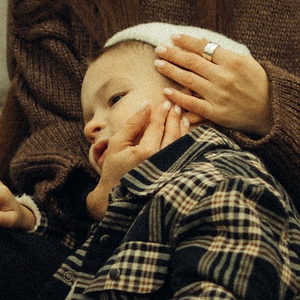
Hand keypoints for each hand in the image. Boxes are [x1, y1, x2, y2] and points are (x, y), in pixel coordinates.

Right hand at [84, 100, 191, 219]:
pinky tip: (185, 132)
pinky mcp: (172, 174)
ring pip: (179, 142)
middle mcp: (160, 160)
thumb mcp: (117, 144)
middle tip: (174, 106)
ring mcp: (168, 169)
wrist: (117, 197)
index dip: (161, 112)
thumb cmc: (114, 169)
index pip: (157, 126)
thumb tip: (146, 105)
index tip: (164, 102)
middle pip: (171, 132)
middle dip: (173, 117)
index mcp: (145, 152)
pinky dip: (185, 140)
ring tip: (181, 115)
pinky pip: (182, 154)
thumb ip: (132, 124)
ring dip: (181, 127)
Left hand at [156, 33, 270, 134]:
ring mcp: (219, 96)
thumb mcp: (246, 62)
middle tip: (159, 49)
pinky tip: (166, 90)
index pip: (203, 48)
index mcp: (233, 62)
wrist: (272, 112)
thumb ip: (223, 53)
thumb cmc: (259, 83)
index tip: (173, 37)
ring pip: (188, 80)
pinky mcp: (216, 113)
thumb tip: (202, 41)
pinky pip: (192, 104)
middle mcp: (224, 77)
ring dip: (171, 70)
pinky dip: (178, 97)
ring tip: (158, 63)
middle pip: (192, 62)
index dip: (186, 41)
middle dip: (173, 54)